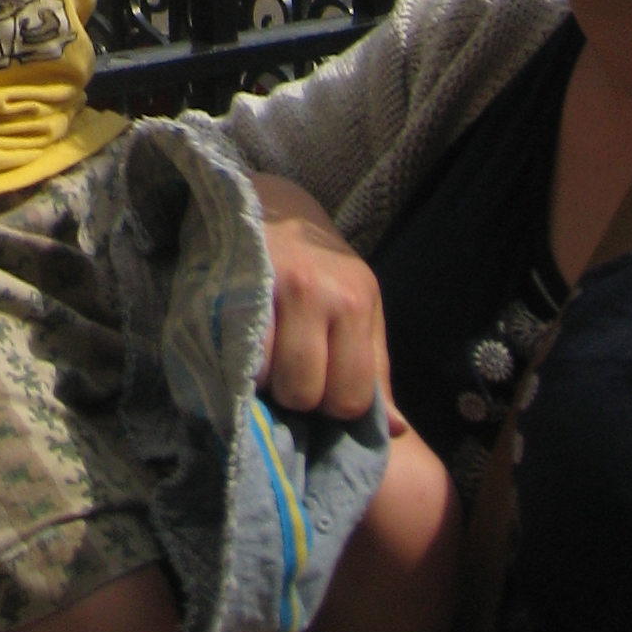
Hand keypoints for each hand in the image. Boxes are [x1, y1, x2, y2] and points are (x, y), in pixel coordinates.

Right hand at [252, 175, 386, 417]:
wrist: (266, 201)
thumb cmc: (318, 265)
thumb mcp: (358, 307)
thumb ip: (373, 369)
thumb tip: (397, 430)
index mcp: (358, 301)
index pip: (352, 398)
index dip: (332, 406)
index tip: (320, 383)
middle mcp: (320, 291)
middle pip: (306, 393)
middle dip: (294, 395)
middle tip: (286, 369)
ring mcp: (272, 284)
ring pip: (269, 379)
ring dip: (263, 381)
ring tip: (263, 355)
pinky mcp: (233, 282)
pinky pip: (237, 354)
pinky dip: (237, 362)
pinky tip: (241, 343)